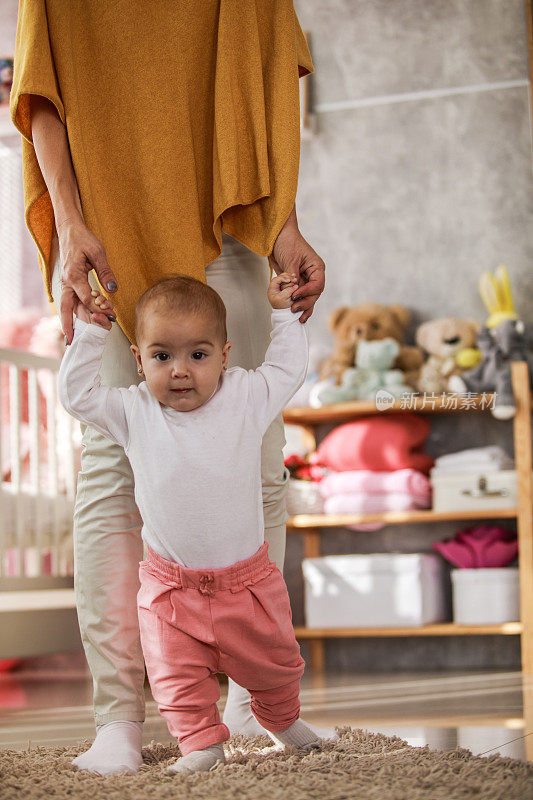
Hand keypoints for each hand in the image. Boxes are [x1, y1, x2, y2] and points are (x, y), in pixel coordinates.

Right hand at [58, 219, 117, 343]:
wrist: (69, 230)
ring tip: (84, 336)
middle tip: (84, 338)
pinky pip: (71, 303)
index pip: (85, 299)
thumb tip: (112, 290)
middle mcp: (66, 283)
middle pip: (69, 309)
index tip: (110, 316)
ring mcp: (66, 285)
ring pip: (69, 309)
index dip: (98, 309)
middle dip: (77, 325)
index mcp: (73, 275)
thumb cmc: (83, 239)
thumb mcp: (98, 252)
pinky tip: (81, 325)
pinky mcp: (68, 285)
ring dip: (77, 322)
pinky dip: (75, 315)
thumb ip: (105, 272)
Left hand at [267, 272, 299, 309]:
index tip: (289, 280)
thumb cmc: (282, 309)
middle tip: (294, 279)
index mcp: (272, 290)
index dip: (282, 278)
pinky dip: (293, 281)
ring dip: (291, 279)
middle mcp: (277, 289)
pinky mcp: (288, 290)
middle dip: (288, 277)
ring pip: (286, 279)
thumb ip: (288, 290)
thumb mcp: (283, 298)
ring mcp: (282, 289)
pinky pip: (290, 283)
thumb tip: (295, 286)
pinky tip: (296, 281)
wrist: (288, 315)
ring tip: (296, 280)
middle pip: (281, 278)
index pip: (276, 279)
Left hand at [269, 219, 324, 323]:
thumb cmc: (287, 242)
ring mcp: (305, 280)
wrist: (277, 236)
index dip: (308, 292)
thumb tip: (293, 290)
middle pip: (314, 294)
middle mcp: (313, 275)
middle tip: (294, 309)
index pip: (318, 285)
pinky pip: (300, 296)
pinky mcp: (296, 283)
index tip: (296, 294)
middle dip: (305, 303)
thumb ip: (292, 277)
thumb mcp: (290, 259)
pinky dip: (298, 304)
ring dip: (303, 307)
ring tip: (297, 318)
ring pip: (308, 298)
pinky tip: (297, 315)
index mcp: (316, 268)